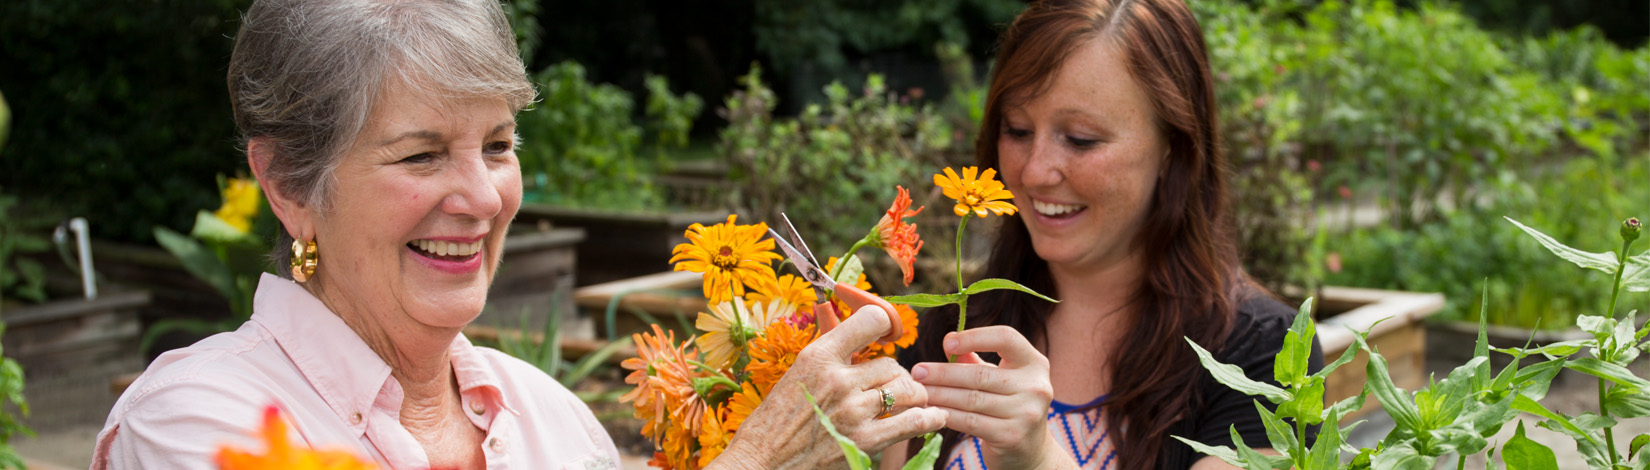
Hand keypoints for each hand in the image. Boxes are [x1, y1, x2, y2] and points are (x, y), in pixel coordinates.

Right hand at [713, 305, 945, 469]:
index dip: (884, 325)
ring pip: (906, 389)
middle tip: (889, 386)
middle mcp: (838, 379)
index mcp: (819, 355)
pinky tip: (934, 416)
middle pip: (892, 364)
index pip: (871, 320)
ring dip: (913, 395)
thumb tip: (854, 325)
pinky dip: (928, 417)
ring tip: (911, 400)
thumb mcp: (799, 372)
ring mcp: (853, 411)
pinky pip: (912, 422)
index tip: (886, 336)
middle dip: (895, 376)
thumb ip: (832, 351)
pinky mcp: (864, 441)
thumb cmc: (778, 417)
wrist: (763, 460)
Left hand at [911, 326, 1071, 469]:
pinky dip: (948, 415)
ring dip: (940, 395)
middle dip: (943, 373)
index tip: (947, 342)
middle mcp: (1036, 386)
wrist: (1029, 450)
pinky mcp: (1012, 436)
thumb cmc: (1008, 405)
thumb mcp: (999, 378)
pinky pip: (970, 421)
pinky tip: (931, 411)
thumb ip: (976, 360)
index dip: (974, 337)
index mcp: (1035, 363)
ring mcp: (1026, 413)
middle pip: (980, 374)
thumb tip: (949, 341)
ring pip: (971, 399)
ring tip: (919, 392)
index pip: (1006, 338)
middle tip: (917, 372)